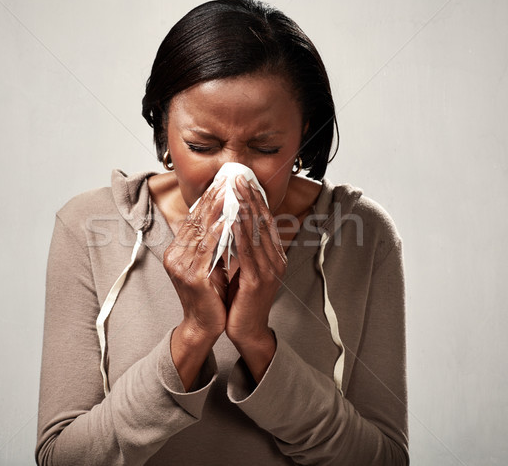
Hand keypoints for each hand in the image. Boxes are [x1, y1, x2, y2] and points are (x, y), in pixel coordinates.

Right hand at [163, 177, 227, 388]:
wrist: (204, 325)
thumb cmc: (209, 295)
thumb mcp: (207, 263)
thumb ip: (209, 243)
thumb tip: (223, 217)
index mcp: (176, 251)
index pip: (192, 219)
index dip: (206, 200)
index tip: (220, 183)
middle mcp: (174, 256)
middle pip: (195, 221)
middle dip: (212, 199)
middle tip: (226, 180)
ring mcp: (181, 267)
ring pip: (201, 232)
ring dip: (216, 211)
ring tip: (229, 193)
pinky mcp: (193, 278)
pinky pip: (207, 251)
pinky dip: (218, 233)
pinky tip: (228, 220)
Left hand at [225, 175, 287, 380]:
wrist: (246, 330)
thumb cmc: (242, 298)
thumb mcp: (245, 267)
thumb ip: (243, 247)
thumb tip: (233, 222)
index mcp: (274, 255)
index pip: (265, 220)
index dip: (255, 198)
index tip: (243, 180)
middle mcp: (276, 259)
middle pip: (263, 221)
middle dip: (250, 197)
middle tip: (238, 177)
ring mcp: (270, 270)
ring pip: (257, 233)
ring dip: (245, 209)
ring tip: (234, 191)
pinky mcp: (258, 282)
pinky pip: (248, 252)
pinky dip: (240, 233)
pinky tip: (232, 219)